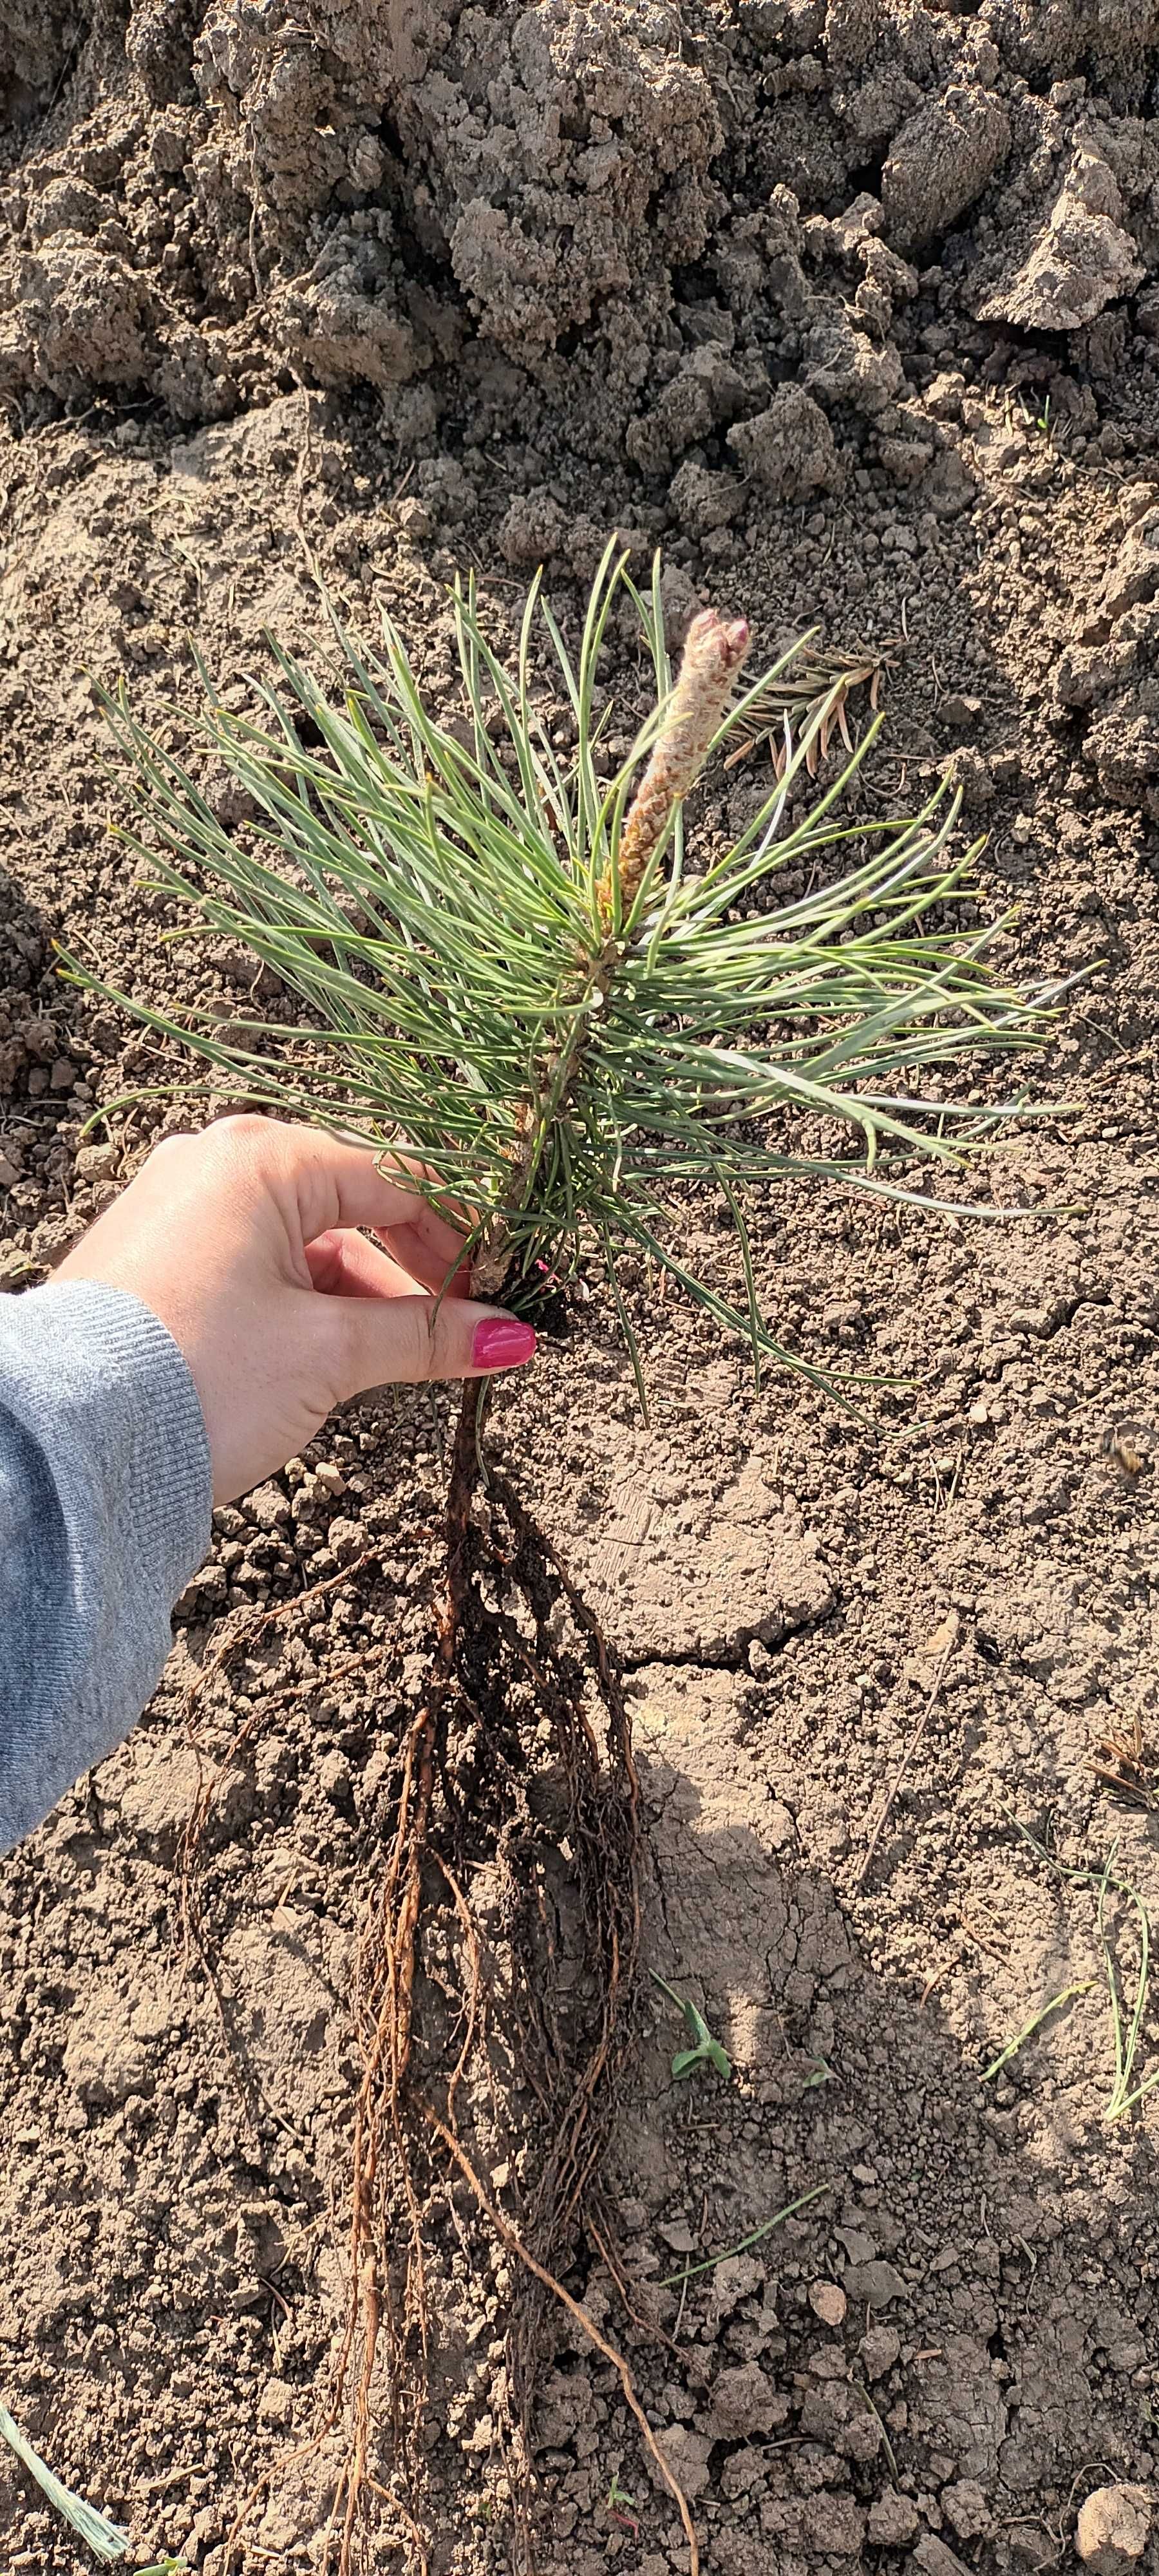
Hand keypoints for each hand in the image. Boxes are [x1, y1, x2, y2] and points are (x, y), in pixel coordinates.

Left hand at [57, 1116, 534, 1504]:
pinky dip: (309, 1305)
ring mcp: (182, 1210)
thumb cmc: (199, 1376)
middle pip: (354, 1206)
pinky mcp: (160, 1259)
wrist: (69, 1445)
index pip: (398, 1178)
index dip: (463, 1237)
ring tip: (409, 1360)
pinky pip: (260, 1266)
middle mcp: (216, 1165)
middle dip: (417, 1270)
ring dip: (365, 1297)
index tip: (504, 1290)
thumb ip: (425, 1336)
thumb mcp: (329, 1355)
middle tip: (471, 1327)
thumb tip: (511, 1337)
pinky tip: (343, 1358)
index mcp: (261, 1158)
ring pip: (307, 1243)